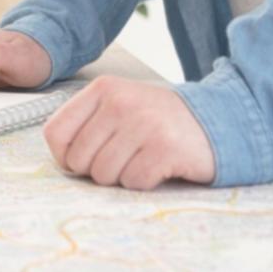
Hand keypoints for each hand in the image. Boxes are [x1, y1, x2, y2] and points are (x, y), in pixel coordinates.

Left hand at [43, 76, 214, 188]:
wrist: (217, 120)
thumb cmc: (158, 120)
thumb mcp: (120, 105)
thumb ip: (88, 123)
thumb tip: (60, 158)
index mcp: (102, 89)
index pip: (55, 133)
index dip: (65, 156)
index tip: (84, 159)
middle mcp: (120, 102)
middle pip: (79, 160)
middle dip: (98, 169)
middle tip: (125, 157)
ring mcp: (143, 124)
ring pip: (104, 175)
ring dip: (122, 177)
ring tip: (143, 158)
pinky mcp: (164, 148)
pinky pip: (133, 182)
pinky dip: (145, 182)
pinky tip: (159, 165)